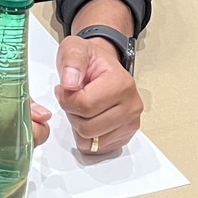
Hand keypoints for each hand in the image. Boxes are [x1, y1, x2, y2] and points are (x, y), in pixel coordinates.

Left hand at [54, 36, 141, 156]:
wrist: (103, 67)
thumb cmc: (90, 60)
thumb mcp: (75, 49)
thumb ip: (71, 61)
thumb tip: (70, 82)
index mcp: (121, 84)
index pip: (85, 106)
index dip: (67, 99)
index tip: (66, 88)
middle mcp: (131, 105)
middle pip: (87, 127)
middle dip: (73, 114)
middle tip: (76, 99)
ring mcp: (130, 123)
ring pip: (91, 140)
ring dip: (79, 126)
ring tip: (83, 107)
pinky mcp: (125, 135)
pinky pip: (97, 148)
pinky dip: (87, 137)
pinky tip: (91, 118)